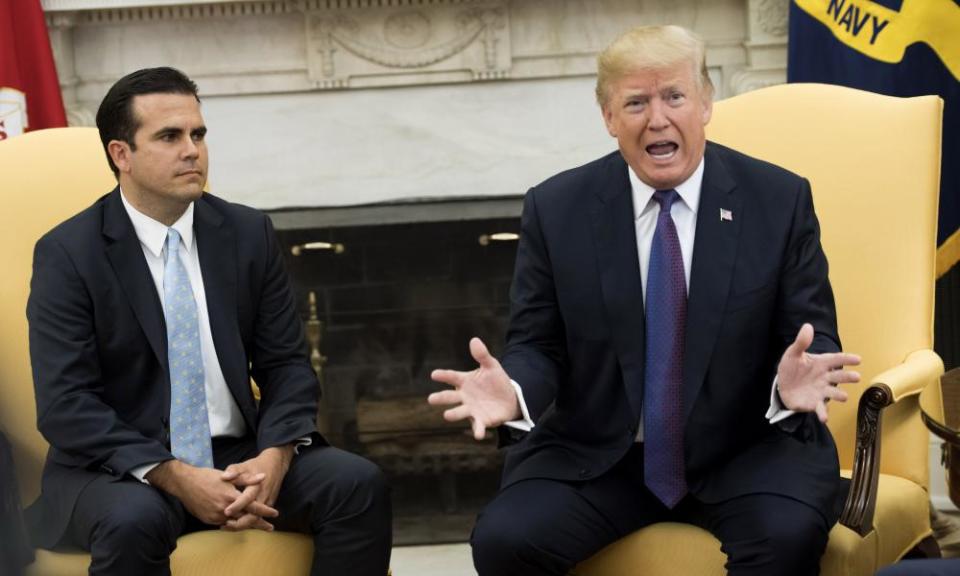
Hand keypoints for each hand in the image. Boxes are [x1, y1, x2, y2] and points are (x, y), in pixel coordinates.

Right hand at [146, 460, 277, 526]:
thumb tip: (263, 477)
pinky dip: (233, 524)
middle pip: (246, 519)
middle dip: (259, 523)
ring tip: (257, 526)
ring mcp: (215, 516)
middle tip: (269, 527)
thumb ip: (247, 478)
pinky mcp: (208, 520)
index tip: (275, 513)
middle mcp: (224, 509)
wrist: (184, 484)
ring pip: (235, 524)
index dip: (265, 511)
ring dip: (246, 525)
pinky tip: (239, 523)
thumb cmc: (207, 476)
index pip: (253, 507)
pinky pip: (224, 524)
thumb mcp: (229, 475)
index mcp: (231, 497)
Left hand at [220, 445, 293, 530]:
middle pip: (253, 515)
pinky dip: (247, 522)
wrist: (275, 465)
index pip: (248, 499)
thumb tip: (224, 477)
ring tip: (226, 526)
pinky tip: (234, 524)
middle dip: (239, 523)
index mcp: (257, 486)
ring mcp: (267, 502)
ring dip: (242, 525)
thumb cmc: (256, 466)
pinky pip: (258, 517)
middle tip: (224, 525)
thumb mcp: (244, 465)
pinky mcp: (268, 505)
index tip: (226, 511)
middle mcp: (264, 496)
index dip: (237, 506)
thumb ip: (234, 471)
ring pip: (256, 519)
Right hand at [428, 337, 520, 439]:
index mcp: (464, 381)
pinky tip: (478, 436)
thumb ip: (482, 355)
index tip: (434, 374)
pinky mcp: (481, 420)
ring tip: (446, 415)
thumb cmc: (495, 381)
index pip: (452, 376)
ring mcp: (471, 409)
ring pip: (460, 412)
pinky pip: (478, 426)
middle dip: (441, 398)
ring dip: (453, 414)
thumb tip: (474, 340)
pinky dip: (477, 431)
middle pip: (450, 396)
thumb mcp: (491, 366)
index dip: (443, 375)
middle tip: (430, 399)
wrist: (509, 398)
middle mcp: (464, 396)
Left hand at [777, 323, 860, 422]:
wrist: (783, 387)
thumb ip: (801, 342)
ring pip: (833, 394)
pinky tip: (824, 418)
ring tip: (844, 397)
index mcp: (821, 363)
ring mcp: (821, 391)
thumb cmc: (791, 368)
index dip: (846, 359)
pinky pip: (820, 409)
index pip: (836, 359)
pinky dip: (823, 413)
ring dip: (838, 395)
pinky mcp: (815, 403)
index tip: (858, 359)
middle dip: (847, 377)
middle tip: (857, 377)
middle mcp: (825, 378)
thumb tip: (807, 326)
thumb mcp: (792, 354)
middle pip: (838, 377)